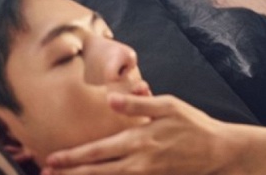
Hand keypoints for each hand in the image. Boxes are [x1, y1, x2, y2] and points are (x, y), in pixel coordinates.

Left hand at [41, 93, 265, 174]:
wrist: (217, 150)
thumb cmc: (193, 124)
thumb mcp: (169, 105)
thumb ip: (138, 104)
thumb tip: (110, 98)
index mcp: (139, 139)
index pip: (99, 150)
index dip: (73, 157)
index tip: (52, 159)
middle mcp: (139, 161)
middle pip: (98, 171)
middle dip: (72, 172)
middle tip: (47, 172)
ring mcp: (147, 174)